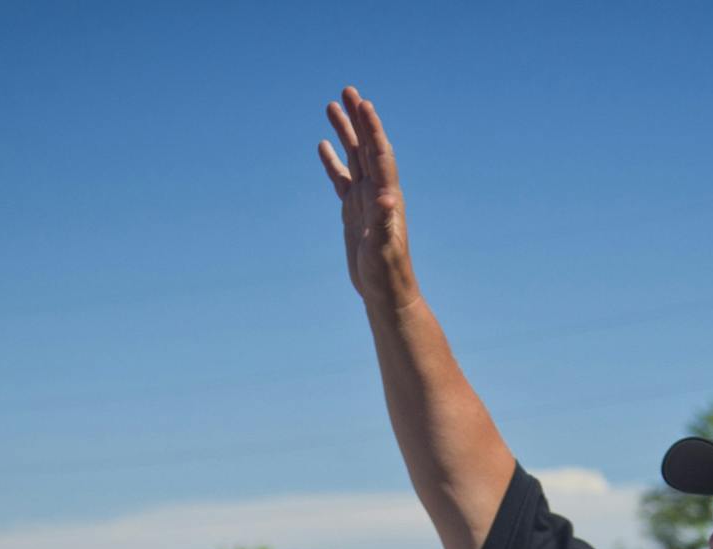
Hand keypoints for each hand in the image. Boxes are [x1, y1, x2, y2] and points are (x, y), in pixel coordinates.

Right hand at [319, 87, 418, 314]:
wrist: (386, 293)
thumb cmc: (388, 274)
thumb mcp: (385, 249)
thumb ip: (385, 223)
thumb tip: (386, 199)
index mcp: (387, 197)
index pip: (380, 154)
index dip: (373, 129)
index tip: (363, 104)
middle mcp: (378, 193)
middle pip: (367, 147)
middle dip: (358, 119)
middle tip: (347, 91)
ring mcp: (364, 201)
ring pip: (354, 158)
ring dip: (345, 132)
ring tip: (331, 107)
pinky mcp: (354, 213)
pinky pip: (342, 180)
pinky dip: (333, 162)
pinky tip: (324, 145)